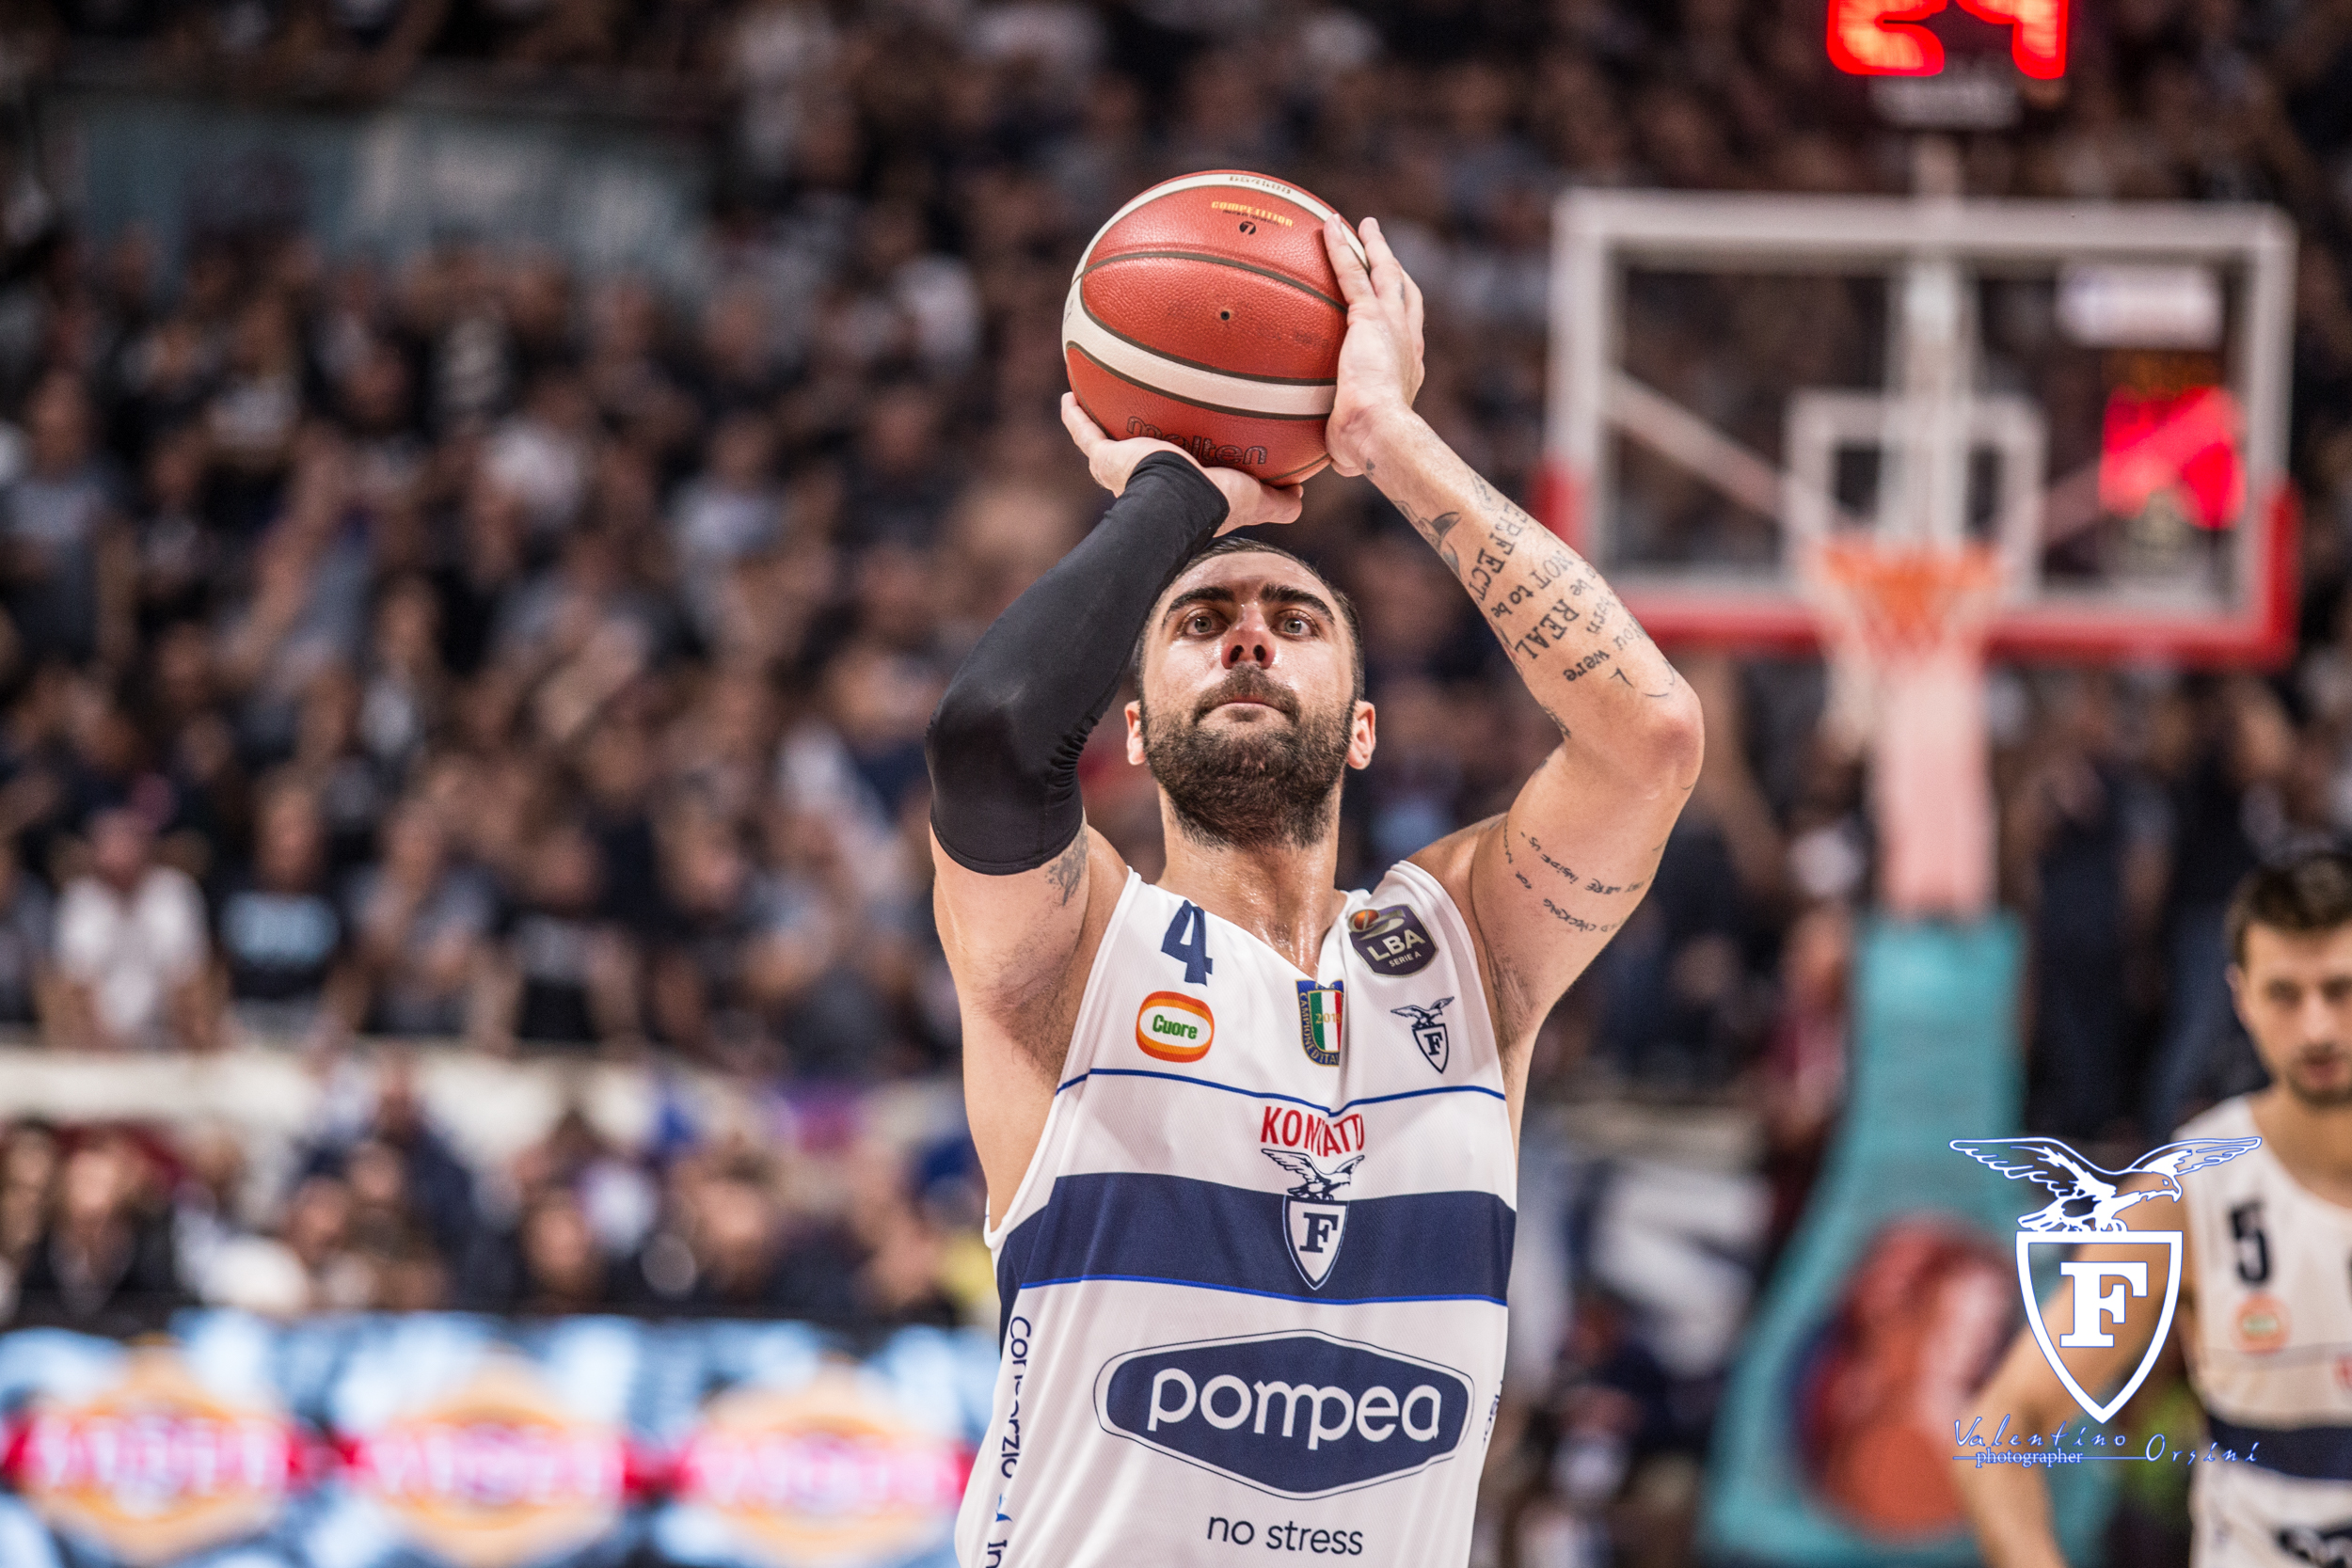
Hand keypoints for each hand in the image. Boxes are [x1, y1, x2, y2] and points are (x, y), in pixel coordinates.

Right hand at [1059, 394, 1303, 533]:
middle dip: (1134, 446)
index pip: (1174, 480)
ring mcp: (1119, 469)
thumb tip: (1301, 493)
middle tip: (1140, 423)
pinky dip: (1075, 415)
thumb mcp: (1254, 499)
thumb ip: (1278, 499)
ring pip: (1104, 444)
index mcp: (1175, 494)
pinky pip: (1084, 430)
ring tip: (1097, 401)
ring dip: (1100, 425)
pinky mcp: (1104, 456)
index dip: (1177, 469)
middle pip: (1136, 460)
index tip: (1180, 455)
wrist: (1178, 498)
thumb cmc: (1215, 501)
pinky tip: (1069, 395)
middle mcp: (1142, 483)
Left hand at [1320, 215, 1424, 477]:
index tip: (1391, 310)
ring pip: (1385, 274)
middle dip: (1395, 271)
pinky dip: (1341, 249)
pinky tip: (1329, 227)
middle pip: (1406, 295)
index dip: (1401, 319)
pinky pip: (1351, 274)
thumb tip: (1339, 464)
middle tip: (1384, 252)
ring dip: (1374, 247)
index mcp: (1407, 369)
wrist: (1381, 433)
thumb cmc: (1370, 448)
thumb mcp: (1357, 449)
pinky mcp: (1369, 317)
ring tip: (1363, 226)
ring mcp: (1393, 324)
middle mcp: (1407, 341)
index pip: (1406, 336)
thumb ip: (1348, 448)